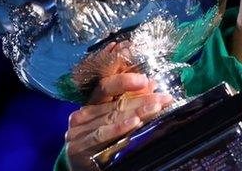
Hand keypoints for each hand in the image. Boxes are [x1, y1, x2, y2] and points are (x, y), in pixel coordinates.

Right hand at [64, 42, 172, 170]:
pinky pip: (102, 135)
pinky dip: (119, 128)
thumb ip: (131, 102)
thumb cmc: (99, 141)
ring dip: (137, 112)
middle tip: (163, 98)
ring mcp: (78, 132)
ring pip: (112, 118)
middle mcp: (81, 115)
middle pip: (115, 104)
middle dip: (143, 100)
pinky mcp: (78, 148)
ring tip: (155, 108)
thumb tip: (151, 84)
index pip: (106, 87)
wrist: (79, 167)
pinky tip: (135, 123)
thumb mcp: (114, 120)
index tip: (144, 80)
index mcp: (90, 104)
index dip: (124, 82)